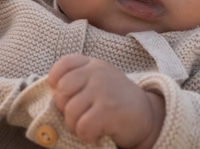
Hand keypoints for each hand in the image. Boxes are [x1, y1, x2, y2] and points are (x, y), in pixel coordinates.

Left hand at [48, 54, 164, 148]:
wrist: (147, 116)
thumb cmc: (116, 101)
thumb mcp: (98, 82)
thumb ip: (77, 81)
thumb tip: (51, 95)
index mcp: (93, 64)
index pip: (63, 65)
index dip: (56, 82)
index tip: (66, 96)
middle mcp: (97, 73)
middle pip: (62, 91)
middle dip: (65, 109)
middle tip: (81, 115)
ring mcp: (103, 89)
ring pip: (70, 112)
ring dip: (76, 126)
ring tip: (90, 125)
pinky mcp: (108, 110)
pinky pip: (82, 127)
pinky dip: (87, 136)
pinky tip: (98, 132)